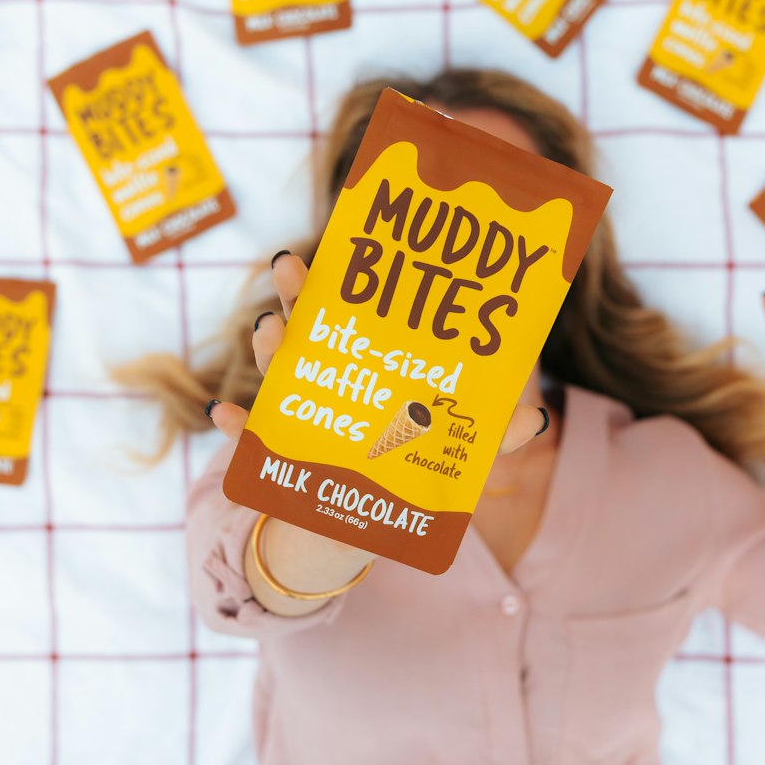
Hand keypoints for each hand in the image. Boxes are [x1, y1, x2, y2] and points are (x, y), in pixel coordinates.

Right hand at [207, 249, 548, 470]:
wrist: (362, 522)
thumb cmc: (409, 472)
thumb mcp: (456, 453)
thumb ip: (493, 435)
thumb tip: (537, 417)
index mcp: (365, 361)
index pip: (355, 309)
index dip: (349, 277)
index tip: (352, 243)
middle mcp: (324, 376)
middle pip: (306, 323)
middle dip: (296, 292)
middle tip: (290, 263)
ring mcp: (295, 412)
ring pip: (274, 370)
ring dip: (267, 346)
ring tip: (270, 329)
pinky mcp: (275, 456)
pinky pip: (248, 441)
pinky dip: (237, 429)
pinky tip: (227, 415)